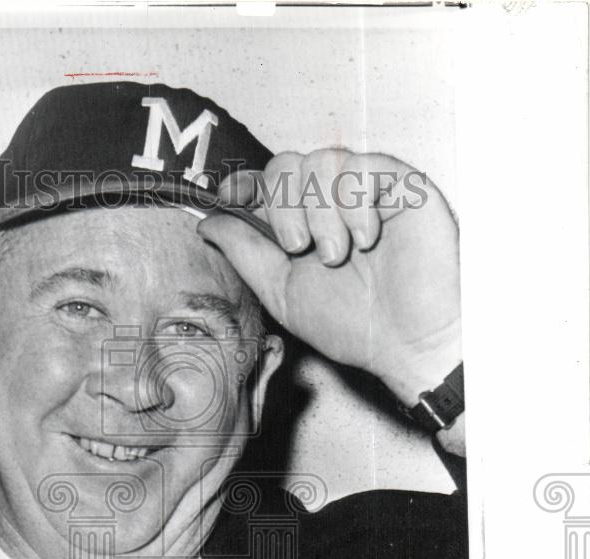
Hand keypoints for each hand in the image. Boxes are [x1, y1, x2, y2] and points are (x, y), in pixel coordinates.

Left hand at [197, 150, 461, 406]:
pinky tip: (366, 238)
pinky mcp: (403, 184)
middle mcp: (332, 203)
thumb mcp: (283, 292)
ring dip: (321, 211)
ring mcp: (367, 191)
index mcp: (302, 224)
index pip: (265, 181)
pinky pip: (363, 165)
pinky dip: (354, 203)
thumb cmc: (353, 324)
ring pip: (322, 159)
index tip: (230, 196)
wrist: (407, 343)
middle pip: (287, 163)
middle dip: (284, 205)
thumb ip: (246, 254)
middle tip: (299, 248)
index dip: (243, 182)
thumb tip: (206, 221)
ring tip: (337, 254)